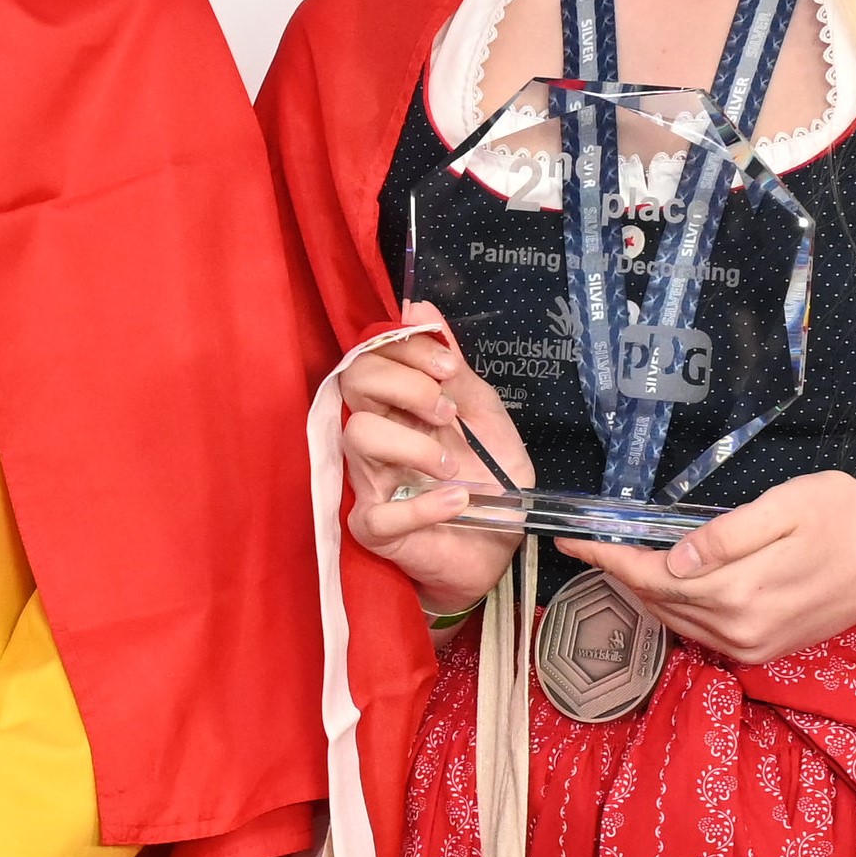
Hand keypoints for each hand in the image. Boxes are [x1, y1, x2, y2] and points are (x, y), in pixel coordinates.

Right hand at [337, 307, 528, 611]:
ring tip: (454, 466)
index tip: (448, 365)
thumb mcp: (484, 416)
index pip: (372, 354)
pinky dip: (425, 505)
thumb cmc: (489, 479)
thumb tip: (420, 309)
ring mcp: (368, 482)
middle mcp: (374, 436)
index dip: (405, 348)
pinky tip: (457, 501)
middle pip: (354, 383)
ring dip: (415, 444)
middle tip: (447, 412)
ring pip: (359, 437)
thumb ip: (454, 369)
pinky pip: (380, 512)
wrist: (501, 547)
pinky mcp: (374, 528)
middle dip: (405, 385)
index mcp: (396, 404)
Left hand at [558, 472, 855, 664]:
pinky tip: (663, 583)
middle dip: (618, 572)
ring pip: (673, 621)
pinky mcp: (761, 652)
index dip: (607, 557)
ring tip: (616, 559)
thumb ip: (726, 535)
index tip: (573, 540)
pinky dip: (672, 608)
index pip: (651, 577)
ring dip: (642, 592)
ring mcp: (750, 648)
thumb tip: (672, 559)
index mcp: (740, 593)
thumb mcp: (788, 506)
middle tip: (586, 544)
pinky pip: (698, 632)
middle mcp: (739, 631)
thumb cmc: (849, 518)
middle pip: (656, 602)